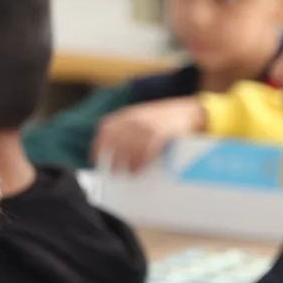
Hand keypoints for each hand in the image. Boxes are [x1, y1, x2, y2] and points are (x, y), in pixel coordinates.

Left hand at [91, 97, 206, 173]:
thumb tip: (115, 148)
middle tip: (113, 171)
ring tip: (127, 172)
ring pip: (128, 148)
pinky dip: (139, 162)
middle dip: (111, 158)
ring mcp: (147, 125)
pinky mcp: (159, 133)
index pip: (105, 128)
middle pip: (115, 141)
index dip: (98, 144)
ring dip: (125, 163)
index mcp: (128, 114)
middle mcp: (135, 119)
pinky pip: (144, 151)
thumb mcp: (144, 116)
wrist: (189, 111)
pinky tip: (138, 168)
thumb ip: (129, 127)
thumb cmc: (166, 118)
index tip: (94, 158)